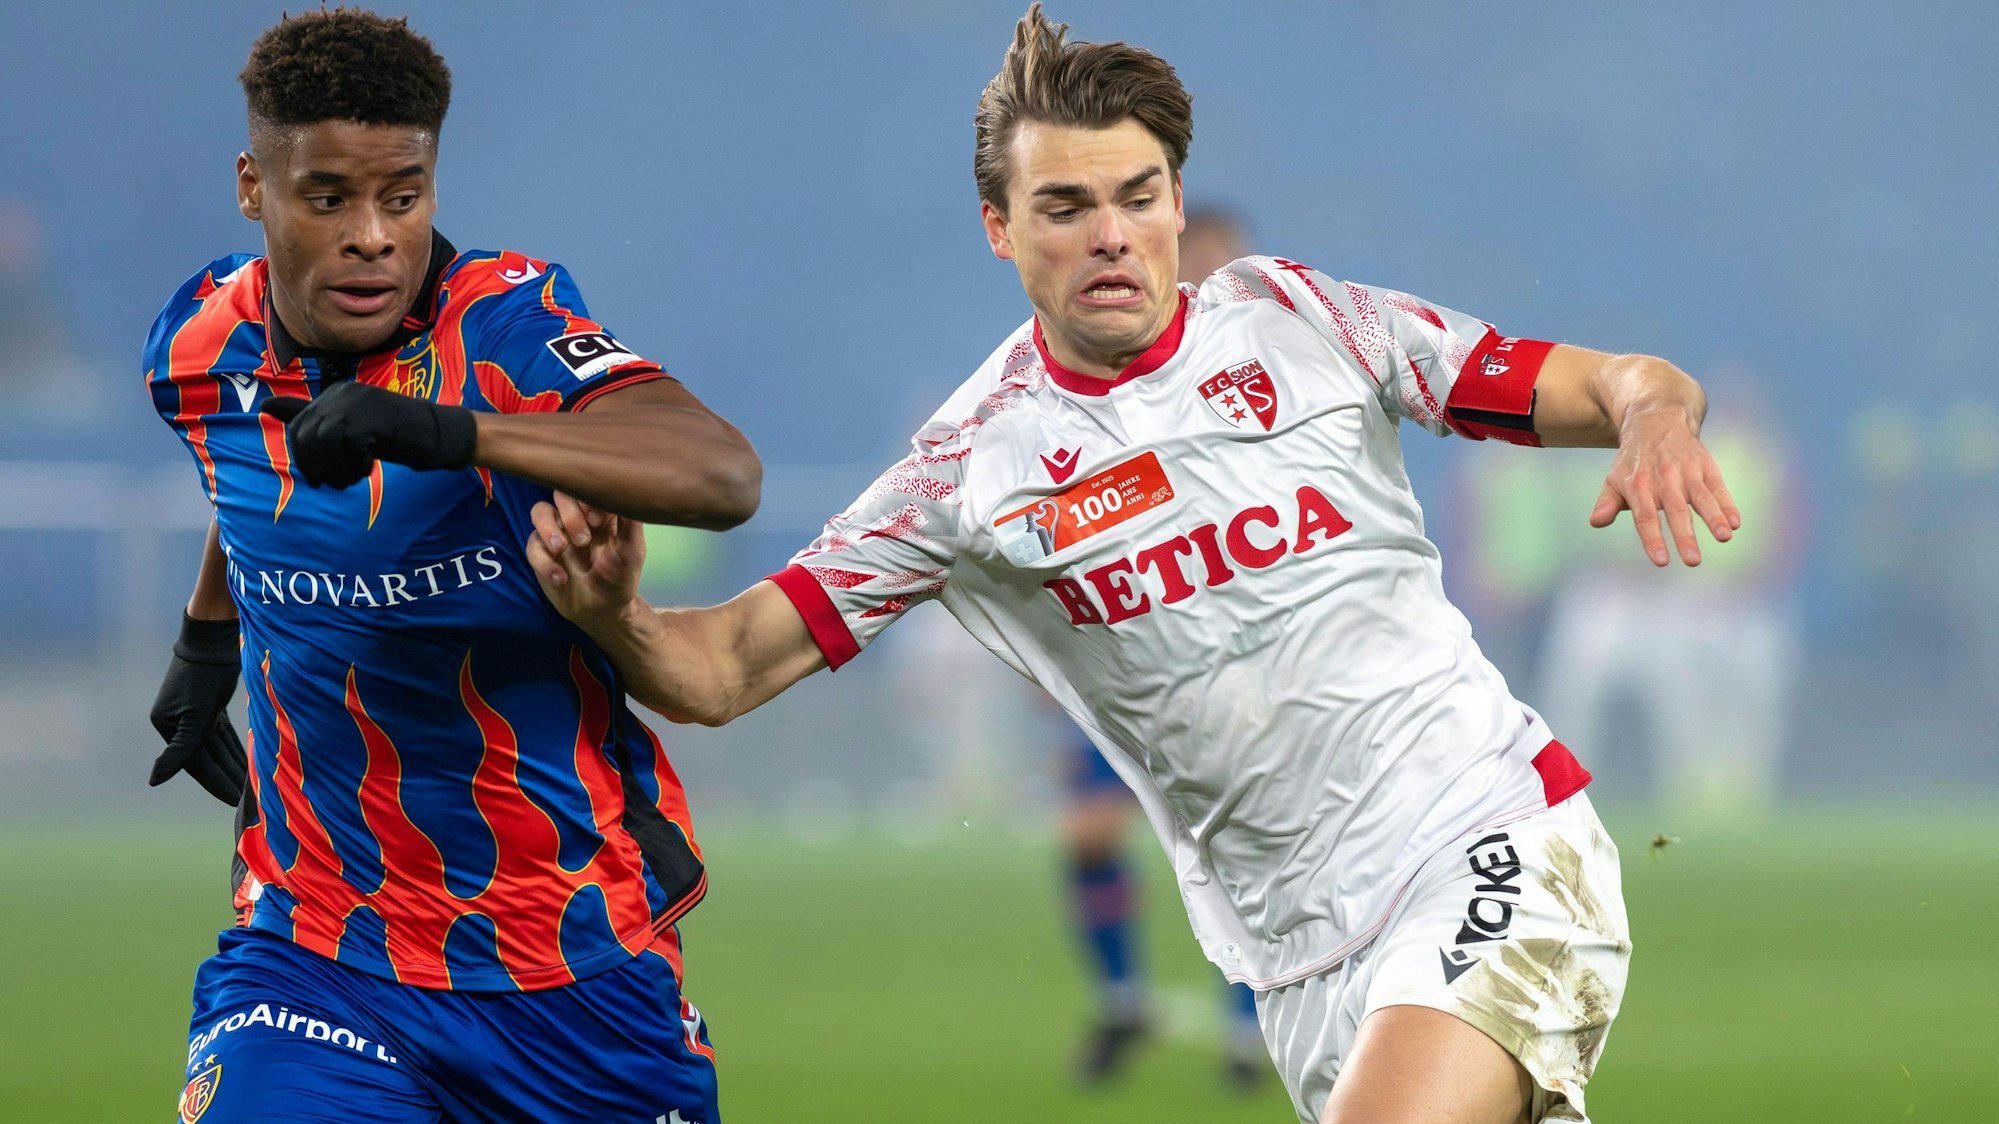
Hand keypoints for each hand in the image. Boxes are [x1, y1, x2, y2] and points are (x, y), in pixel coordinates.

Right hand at [148, 613, 247, 804]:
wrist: (214, 641)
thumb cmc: (203, 675)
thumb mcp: (195, 714)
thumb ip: (181, 749)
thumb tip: (154, 780)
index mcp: (168, 727)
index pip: (195, 763)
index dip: (216, 782)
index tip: (234, 800)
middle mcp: (178, 724)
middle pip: (207, 758)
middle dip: (227, 777)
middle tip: (246, 800)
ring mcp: (195, 716)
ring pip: (217, 748)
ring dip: (233, 765)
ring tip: (250, 786)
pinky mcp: (210, 708)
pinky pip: (223, 736)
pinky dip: (234, 749)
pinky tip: (246, 763)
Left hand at [260, 381, 477, 488]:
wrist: (438, 435)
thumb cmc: (393, 435)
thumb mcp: (347, 429)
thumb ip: (310, 417)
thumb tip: (264, 406)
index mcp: (333, 394)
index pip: (298, 429)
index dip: (306, 460)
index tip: (320, 479)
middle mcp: (341, 392)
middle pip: (307, 438)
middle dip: (319, 468)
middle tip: (339, 483)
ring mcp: (358, 402)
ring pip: (324, 444)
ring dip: (337, 470)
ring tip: (354, 477)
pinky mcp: (374, 416)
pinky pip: (348, 447)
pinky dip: (355, 466)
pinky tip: (369, 468)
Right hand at [526, 492, 648, 629]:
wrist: (602, 610)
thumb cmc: (621, 576)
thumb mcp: (632, 551)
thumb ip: (631, 523)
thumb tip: (629, 493)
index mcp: (600, 511)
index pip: (587, 487)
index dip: (588, 498)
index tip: (597, 521)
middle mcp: (576, 516)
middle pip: (561, 494)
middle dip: (570, 515)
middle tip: (583, 541)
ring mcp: (556, 532)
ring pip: (540, 511)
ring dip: (548, 528)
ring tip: (561, 548)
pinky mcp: (541, 552)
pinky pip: (532, 545)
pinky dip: (543, 561)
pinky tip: (560, 578)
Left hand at [1590, 408, 1741, 565]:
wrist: (1656, 421)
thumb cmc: (1633, 461)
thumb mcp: (1614, 479)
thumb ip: (1607, 503)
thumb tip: (1596, 522)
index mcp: (1638, 485)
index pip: (1645, 517)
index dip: (1653, 539)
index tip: (1661, 561)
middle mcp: (1664, 478)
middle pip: (1676, 511)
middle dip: (1685, 536)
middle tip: (1693, 561)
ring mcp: (1687, 471)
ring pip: (1701, 497)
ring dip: (1714, 518)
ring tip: (1724, 537)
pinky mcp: (1706, 465)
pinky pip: (1718, 486)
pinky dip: (1727, 503)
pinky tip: (1735, 522)